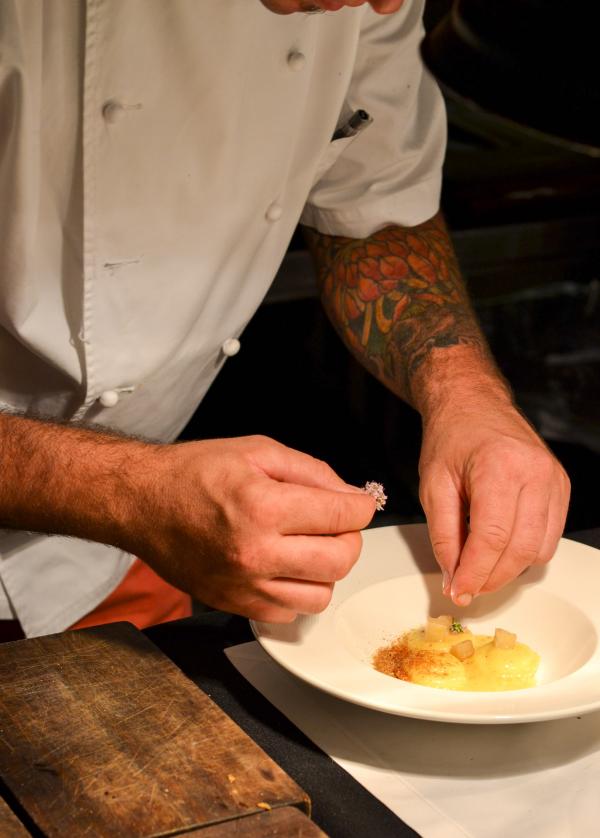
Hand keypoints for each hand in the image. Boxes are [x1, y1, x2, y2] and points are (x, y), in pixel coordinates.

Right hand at [132, 436, 375, 621]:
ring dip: (325, 570)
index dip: (362, 506)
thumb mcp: (257, 451)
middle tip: (336, 524)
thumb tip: (350, 494)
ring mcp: (243, 585)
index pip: (343, 515)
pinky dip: (296, 591)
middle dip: (350, 538)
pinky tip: (283, 566)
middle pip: (340, 561)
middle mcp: (255, 552)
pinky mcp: (233, 604)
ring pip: (320, 595)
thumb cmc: (193, 473)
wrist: (142, 503)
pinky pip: (289, 613)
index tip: (360, 503)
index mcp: (263, 506)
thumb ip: (311, 471)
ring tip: (308, 546)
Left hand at [418, 399, 569, 605]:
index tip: (459, 592)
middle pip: (520, 549)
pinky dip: (524, 551)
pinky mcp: (560, 487)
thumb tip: (454, 578)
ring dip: (509, 568)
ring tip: (479, 565)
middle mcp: (535, 473)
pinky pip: (549, 536)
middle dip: (492, 577)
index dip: (475, 572)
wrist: (474, 404)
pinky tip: (499, 546)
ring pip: (539, 549)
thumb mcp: (433, 486)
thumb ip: (443, 535)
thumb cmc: (451, 439)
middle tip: (466, 587)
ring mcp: (553, 480)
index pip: (493, 537)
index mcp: (500, 467)